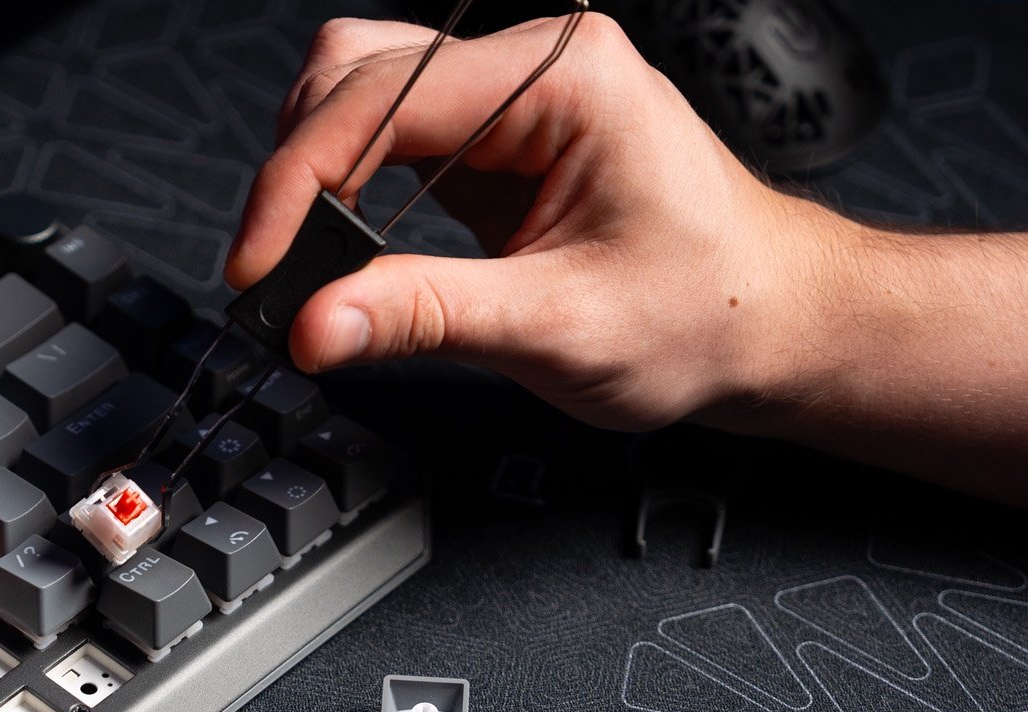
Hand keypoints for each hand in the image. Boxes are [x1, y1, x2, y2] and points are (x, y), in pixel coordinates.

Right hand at [226, 13, 841, 431]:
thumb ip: (426, 317)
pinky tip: (341, 248)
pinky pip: (389, 137)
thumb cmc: (706, 313)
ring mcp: (512, 97)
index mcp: (563, 79)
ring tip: (301, 264)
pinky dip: (346, 188)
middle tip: (271, 273)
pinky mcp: (495, 139)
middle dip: (296, 174)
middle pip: (353, 74)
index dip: (297, 182)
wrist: (770, 324)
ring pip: (359, 93)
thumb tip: (315, 322)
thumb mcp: (558, 329)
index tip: (257, 263)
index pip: (382, 100)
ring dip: (315, 173)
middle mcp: (534, 66)